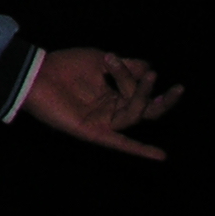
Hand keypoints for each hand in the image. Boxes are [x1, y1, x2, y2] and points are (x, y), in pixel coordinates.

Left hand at [21, 47, 183, 159]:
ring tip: (127, 71)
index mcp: (114, 94)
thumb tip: (150, 66)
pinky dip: (140, 150)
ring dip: (136, 93)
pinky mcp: (94, 132)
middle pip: (146, 110)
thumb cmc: (65, 65)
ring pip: (133, 114)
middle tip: (177, 88)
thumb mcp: (100, 60)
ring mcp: (104, 122)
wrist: (38, 73)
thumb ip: (126, 67)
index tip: (145, 68)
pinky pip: (120, 144)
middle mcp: (112, 110)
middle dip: (164, 101)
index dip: (147, 82)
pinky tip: (161, 156)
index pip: (141, 93)